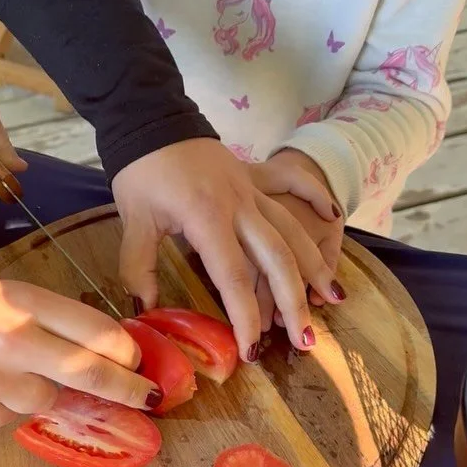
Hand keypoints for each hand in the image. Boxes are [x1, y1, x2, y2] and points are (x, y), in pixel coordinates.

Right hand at [0, 280, 160, 431]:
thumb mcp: (11, 296)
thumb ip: (57, 319)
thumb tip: (110, 351)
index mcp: (24, 303)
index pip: (94, 329)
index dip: (126, 350)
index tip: (139, 362)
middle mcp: (13, 343)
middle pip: (88, 372)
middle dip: (126, 388)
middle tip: (149, 398)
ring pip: (48, 400)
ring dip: (44, 391)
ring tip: (11, 373)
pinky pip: (11, 417)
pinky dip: (7, 405)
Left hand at [112, 138, 341, 356]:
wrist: (151, 115)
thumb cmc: (140, 171)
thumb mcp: (133, 220)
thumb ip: (138, 266)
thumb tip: (145, 307)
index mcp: (207, 218)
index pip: (232, 276)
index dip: (244, 317)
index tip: (251, 351)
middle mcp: (239, 206)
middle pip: (277, 259)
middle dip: (294, 303)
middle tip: (305, 342)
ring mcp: (252, 190)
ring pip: (293, 231)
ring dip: (313, 267)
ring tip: (330, 301)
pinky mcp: (255, 177)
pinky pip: (292, 189)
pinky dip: (315, 201)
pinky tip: (334, 219)